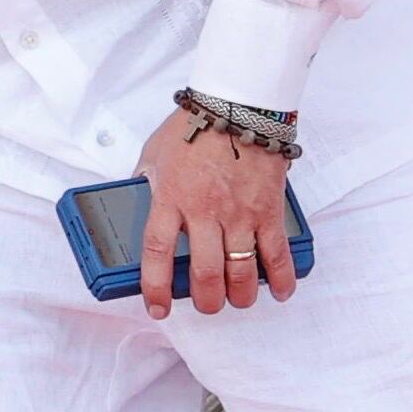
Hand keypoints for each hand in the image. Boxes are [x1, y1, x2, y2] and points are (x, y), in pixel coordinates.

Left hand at [132, 103, 298, 317]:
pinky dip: (280, 278)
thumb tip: (133, 203)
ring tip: (236, 299)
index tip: (158, 307)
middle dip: (206, 301)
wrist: (238, 104)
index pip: (156, 253)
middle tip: (206, 304)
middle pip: (205, 274)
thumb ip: (145, 184)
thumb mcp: (154, 154)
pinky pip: (277, 254)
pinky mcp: (269, 210)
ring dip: (239, 296)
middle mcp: (205, 212)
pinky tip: (277, 290)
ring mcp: (240, 214)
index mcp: (171, 198)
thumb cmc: (195, 126)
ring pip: (241, 272)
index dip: (155, 287)